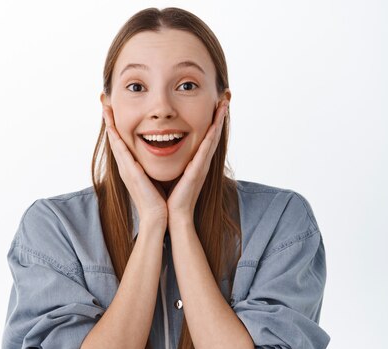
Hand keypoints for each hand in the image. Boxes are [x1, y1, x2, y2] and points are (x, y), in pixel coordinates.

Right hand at [102, 105, 167, 229]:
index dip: (115, 125)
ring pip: (114, 140)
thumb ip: (152, 167)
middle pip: (113, 137)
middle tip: (103, 101)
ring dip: (109, 123)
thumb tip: (158, 157)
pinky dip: (114, 135)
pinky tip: (111, 124)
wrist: (158, 217)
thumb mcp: (154, 178)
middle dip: (108, 119)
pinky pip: (119, 149)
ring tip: (104, 106)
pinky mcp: (129, 171)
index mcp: (131, 166)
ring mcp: (125, 168)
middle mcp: (125, 165)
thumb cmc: (159, 199)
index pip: (121, 141)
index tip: (112, 109)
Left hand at [166, 100, 229, 225]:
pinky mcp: (197, 171)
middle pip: (214, 132)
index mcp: (195, 160)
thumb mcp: (170, 171)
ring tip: (225, 102)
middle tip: (227, 95)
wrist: (170, 215)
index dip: (212, 118)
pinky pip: (206, 150)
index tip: (216, 102)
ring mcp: (201, 165)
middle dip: (220, 114)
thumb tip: (161, 146)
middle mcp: (201, 160)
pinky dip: (212, 136)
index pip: (205, 134)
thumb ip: (171, 159)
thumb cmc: (168, 196)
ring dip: (220, 120)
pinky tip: (216, 124)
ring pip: (213, 137)